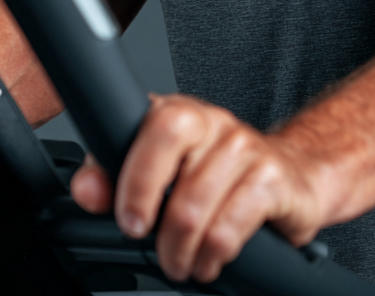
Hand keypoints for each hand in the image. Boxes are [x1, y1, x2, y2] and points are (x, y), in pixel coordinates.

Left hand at [70, 94, 325, 282]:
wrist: (288, 177)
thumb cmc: (212, 174)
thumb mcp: (160, 170)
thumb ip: (113, 174)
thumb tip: (86, 189)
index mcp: (179, 112)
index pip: (156, 124)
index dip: (136, 174)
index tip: (127, 217)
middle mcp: (212, 121)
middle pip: (175, 160)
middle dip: (155, 217)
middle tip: (147, 242)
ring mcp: (245, 146)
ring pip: (197, 204)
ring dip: (180, 248)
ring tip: (178, 261)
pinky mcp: (271, 178)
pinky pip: (230, 225)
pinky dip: (211, 254)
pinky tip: (207, 260)